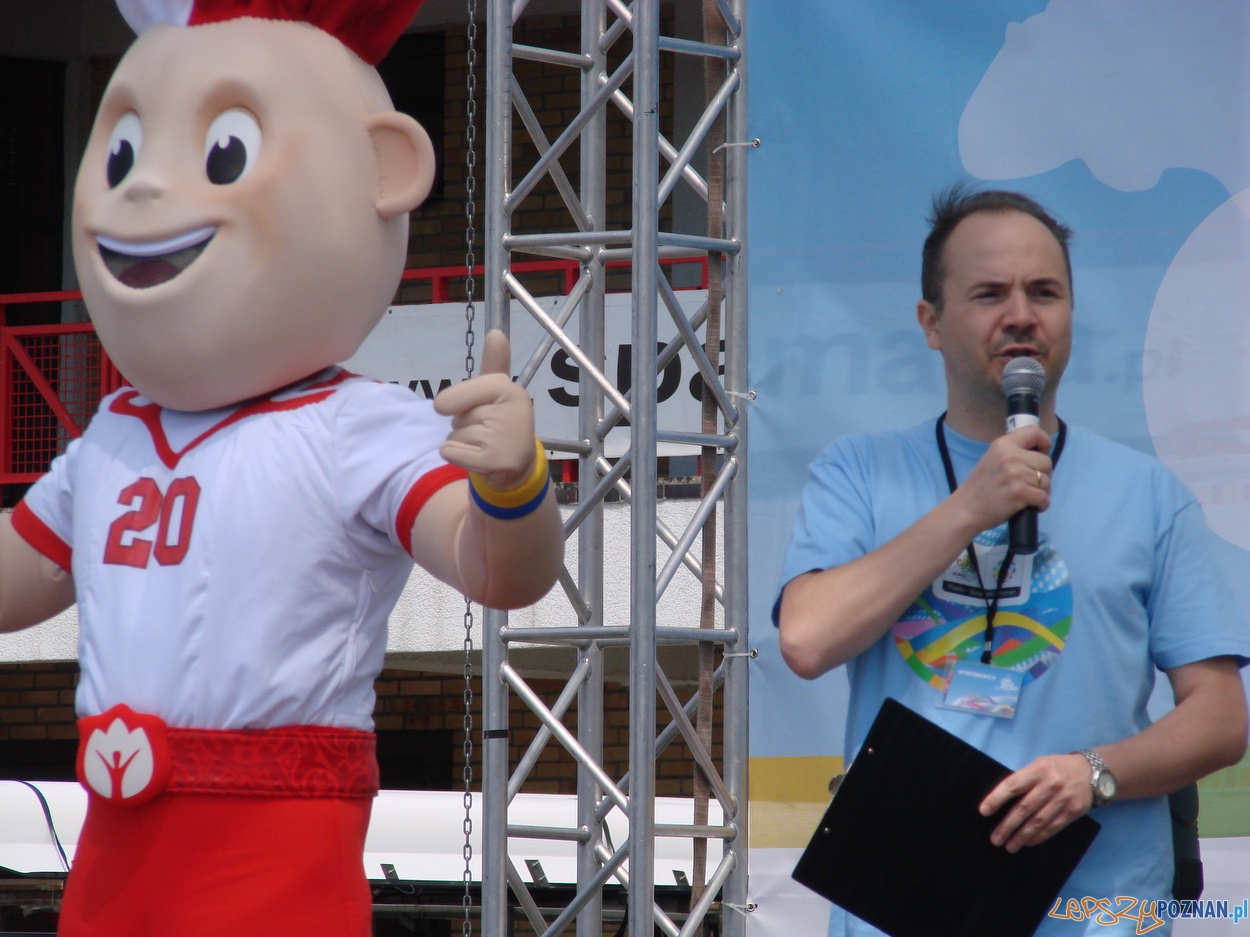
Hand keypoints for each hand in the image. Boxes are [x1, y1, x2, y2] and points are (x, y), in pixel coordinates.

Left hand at [433, 330, 535, 490]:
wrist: (518, 466)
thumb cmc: (502, 424)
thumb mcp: (497, 392)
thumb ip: (494, 364)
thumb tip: (496, 332)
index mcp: (511, 390)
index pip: (458, 394)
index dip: (454, 402)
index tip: (474, 409)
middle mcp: (513, 412)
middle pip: (455, 415)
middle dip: (463, 424)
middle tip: (487, 431)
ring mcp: (506, 438)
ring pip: (453, 435)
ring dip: (462, 442)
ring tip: (486, 445)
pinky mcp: (497, 462)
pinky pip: (450, 451)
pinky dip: (456, 456)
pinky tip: (479, 459)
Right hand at [951, 425, 1052, 533]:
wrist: (965, 509)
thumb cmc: (980, 487)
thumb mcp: (993, 459)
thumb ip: (1012, 453)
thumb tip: (1038, 455)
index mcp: (1003, 444)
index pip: (1034, 432)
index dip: (1044, 443)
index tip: (1041, 455)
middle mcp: (1011, 455)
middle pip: (1046, 461)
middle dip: (1043, 475)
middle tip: (1030, 484)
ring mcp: (1015, 473)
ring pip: (1046, 481)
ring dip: (1042, 491)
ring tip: (1028, 496)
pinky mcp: (1019, 492)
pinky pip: (1044, 497)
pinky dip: (1042, 505)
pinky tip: (1033, 506)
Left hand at [979, 753, 1092, 851]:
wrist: (1091, 773)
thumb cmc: (1057, 768)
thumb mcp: (1039, 764)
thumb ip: (1024, 779)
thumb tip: (1001, 799)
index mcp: (1037, 770)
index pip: (1012, 785)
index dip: (996, 799)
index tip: (983, 811)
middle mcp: (1049, 785)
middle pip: (1024, 808)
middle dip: (1007, 826)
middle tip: (995, 839)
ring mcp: (1062, 800)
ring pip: (1038, 821)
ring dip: (1021, 836)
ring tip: (1009, 846)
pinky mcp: (1072, 812)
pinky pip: (1052, 827)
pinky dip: (1038, 837)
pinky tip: (1027, 843)